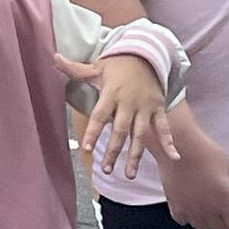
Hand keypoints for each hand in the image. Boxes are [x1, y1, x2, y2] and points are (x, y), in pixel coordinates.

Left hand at [59, 53, 177, 178]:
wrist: (146, 54)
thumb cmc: (117, 64)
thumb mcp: (97, 66)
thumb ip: (75, 68)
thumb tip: (54, 57)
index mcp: (112, 93)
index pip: (100, 115)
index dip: (92, 131)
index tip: (85, 148)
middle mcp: (129, 103)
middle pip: (120, 130)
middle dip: (113, 151)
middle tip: (105, 169)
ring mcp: (145, 107)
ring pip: (140, 134)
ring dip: (135, 155)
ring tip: (129, 175)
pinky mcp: (158, 109)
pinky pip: (164, 127)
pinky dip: (169, 142)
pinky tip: (174, 157)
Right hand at [161, 102, 228, 228]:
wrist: (178, 145)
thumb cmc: (204, 151)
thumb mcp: (226, 168)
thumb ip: (226, 187)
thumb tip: (224, 194)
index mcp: (224, 200)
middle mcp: (207, 209)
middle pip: (220, 228)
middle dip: (226, 223)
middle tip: (225, 214)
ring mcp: (189, 209)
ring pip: (202, 227)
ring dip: (207, 222)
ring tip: (208, 212)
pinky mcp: (174, 204)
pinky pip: (183, 220)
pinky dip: (188, 217)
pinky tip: (191, 209)